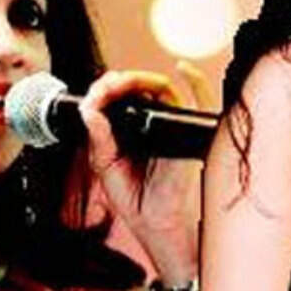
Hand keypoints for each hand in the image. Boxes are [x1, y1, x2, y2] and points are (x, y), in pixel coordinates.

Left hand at [77, 63, 214, 284]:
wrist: (153, 221)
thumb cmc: (135, 197)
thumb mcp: (105, 165)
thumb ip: (98, 138)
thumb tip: (89, 112)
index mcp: (129, 127)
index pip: (118, 97)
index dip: (104, 90)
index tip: (92, 96)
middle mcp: (151, 121)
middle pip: (138, 87)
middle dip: (117, 83)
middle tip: (103, 89)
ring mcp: (171, 124)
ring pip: (161, 87)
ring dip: (140, 79)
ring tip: (121, 83)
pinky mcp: (188, 132)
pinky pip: (200, 99)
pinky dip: (194, 79)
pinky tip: (182, 69)